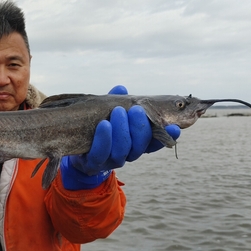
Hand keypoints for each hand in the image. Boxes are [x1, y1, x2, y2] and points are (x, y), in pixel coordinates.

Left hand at [60, 85, 180, 189]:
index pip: (155, 141)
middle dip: (140, 127)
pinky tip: (104, 125)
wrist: (76, 146)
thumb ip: (115, 101)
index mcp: (136, 142)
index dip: (166, 135)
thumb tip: (121, 88)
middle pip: (140, 146)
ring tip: (118, 112)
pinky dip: (104, 139)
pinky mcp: (94, 163)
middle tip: (136, 110)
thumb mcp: (107, 111)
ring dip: (122, 130)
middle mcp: (127, 153)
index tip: (174, 126)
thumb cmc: (98, 126)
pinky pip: (101, 153)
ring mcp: (111, 160)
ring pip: (123, 150)